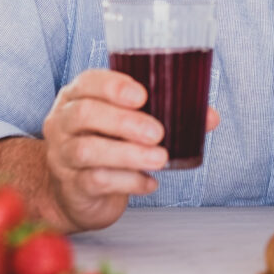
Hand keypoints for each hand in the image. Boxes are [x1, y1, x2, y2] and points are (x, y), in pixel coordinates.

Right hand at [43, 69, 218, 231]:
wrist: (76, 191)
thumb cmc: (109, 143)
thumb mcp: (131, 122)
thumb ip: (168, 114)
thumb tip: (211, 116)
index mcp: (78, 96)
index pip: (88, 82)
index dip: (113, 86)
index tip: (142, 96)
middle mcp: (63, 122)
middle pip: (84, 114)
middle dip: (125, 122)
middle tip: (158, 132)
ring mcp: (62, 155)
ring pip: (88, 150)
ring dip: (129, 154)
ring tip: (160, 158)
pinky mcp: (71, 186)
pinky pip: (95, 181)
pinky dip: (127, 181)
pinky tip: (149, 183)